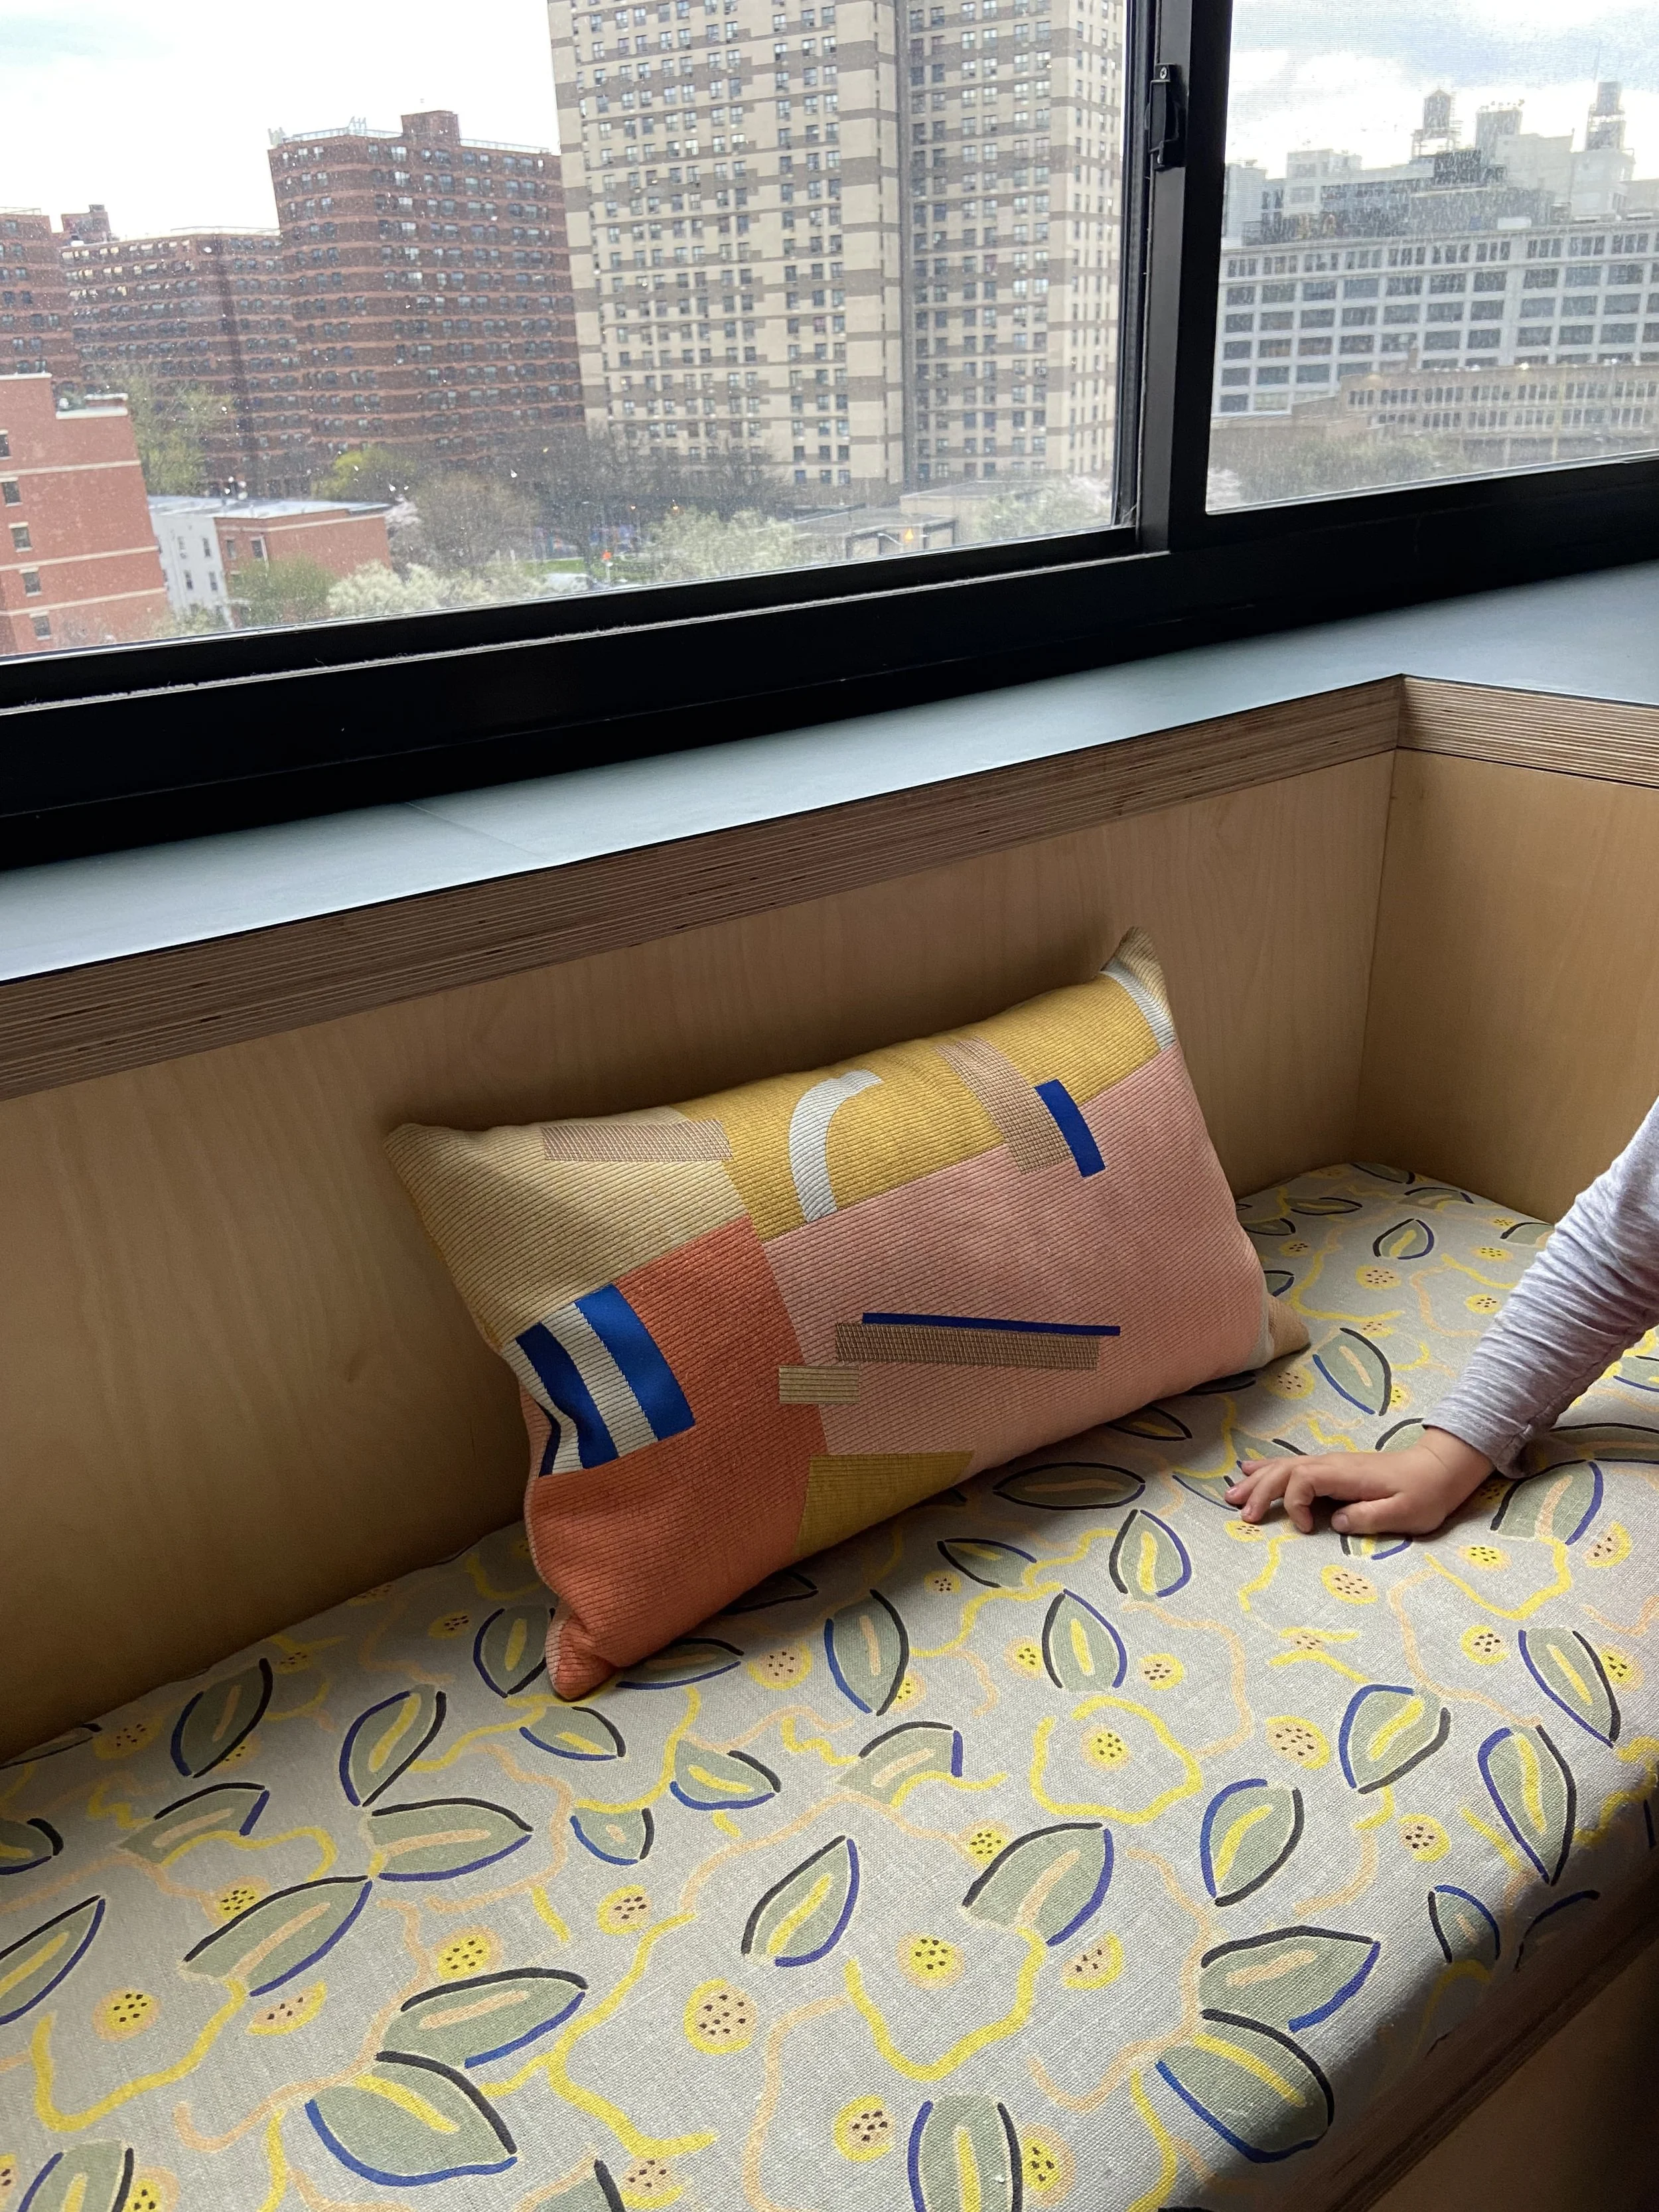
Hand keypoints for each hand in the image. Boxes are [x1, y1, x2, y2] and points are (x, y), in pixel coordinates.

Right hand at [1224, 1429, 1492, 1536]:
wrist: (1439, 1470)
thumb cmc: (1425, 1493)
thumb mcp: (1404, 1512)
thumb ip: (1368, 1516)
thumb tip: (1335, 1521)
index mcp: (1346, 1474)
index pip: (1304, 1481)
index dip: (1295, 1505)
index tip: (1306, 1530)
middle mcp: (1333, 1465)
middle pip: (1285, 1471)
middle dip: (1259, 1491)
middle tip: (1240, 1514)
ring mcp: (1331, 1465)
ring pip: (1285, 1467)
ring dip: (1257, 1480)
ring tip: (1231, 1494)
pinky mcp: (1333, 1471)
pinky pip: (1293, 1467)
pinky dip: (1269, 1470)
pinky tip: (1252, 1470)